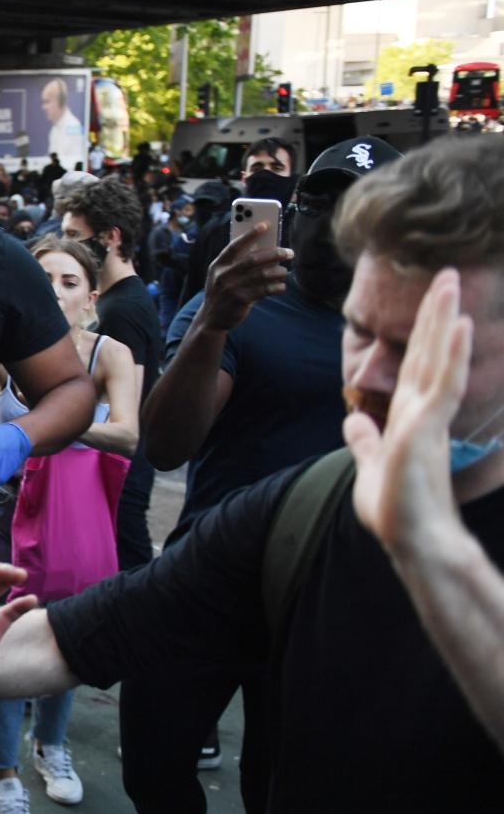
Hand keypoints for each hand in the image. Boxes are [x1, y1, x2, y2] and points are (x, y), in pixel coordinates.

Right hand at [196, 223, 291, 331]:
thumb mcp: (221, 275)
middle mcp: (223, 275)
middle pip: (253, 259)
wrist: (211, 319)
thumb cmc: (222, 292)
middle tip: (288, 252)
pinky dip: (277, 287)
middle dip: (274, 253)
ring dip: (279, 272)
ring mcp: (232, 288)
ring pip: (262, 275)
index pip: (235, 246)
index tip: (265, 225)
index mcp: (217, 265)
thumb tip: (264, 249)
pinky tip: (281, 286)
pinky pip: (265, 290)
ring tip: (285, 272)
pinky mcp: (241, 301)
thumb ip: (237, 263)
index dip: (250, 234)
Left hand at [345, 268, 468, 553]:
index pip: (416, 364)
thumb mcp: (370, 466)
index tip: (429, 302)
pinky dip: (450, 354)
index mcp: (409, 416)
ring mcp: (428, 417)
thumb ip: (365, 441)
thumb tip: (354, 418)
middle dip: (436, 312)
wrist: (411, 540)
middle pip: (429, 351)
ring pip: (437, 357)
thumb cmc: (396, 510)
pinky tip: (459, 325)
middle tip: (446, 273)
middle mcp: (423, 411)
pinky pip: (443, 384)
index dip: (422, 333)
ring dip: (444, 318)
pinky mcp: (427, 428)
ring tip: (450, 282)